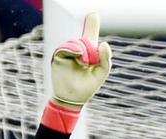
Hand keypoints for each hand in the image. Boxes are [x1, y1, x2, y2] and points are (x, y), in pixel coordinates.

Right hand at [43, 13, 110, 132]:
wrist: (73, 98)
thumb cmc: (88, 86)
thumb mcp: (101, 73)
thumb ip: (105, 59)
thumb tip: (104, 43)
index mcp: (88, 53)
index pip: (90, 36)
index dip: (91, 24)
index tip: (94, 14)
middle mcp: (77, 50)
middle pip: (85, 40)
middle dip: (90, 49)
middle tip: (89, 63)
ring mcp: (67, 53)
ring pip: (76, 42)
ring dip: (82, 51)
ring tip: (84, 63)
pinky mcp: (59, 56)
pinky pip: (65, 47)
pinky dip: (73, 49)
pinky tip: (78, 56)